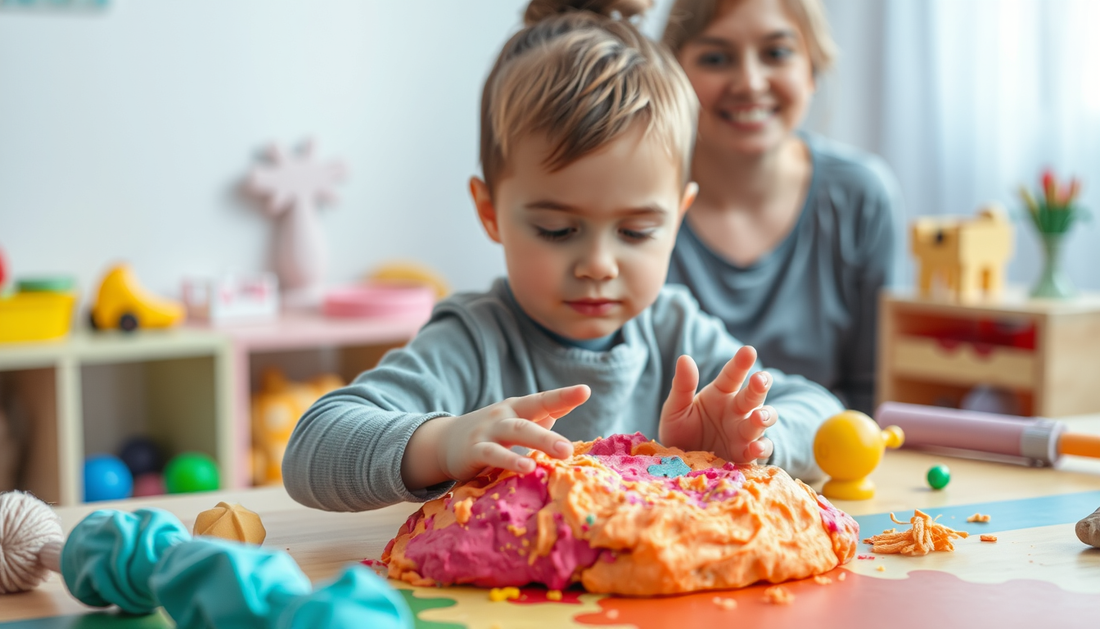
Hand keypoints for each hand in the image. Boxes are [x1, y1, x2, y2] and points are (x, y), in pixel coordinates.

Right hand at [401, 385, 589, 489]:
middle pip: (530, 419)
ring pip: (516, 433)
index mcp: (518, 408)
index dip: (564, 395)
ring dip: (539, 442)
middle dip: (551, 433)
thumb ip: (543, 413)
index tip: (585, 391)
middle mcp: (505, 415)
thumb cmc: (492, 433)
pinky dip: (510, 460)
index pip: (543, 400)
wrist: (445, 442)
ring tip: (560, 453)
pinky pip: (493, 454)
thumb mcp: (517, 421)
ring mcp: (488, 432)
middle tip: (570, 448)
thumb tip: (571, 402)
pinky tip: (527, 467)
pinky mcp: (474, 451)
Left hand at [658, 346, 775, 464]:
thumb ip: (682, 386)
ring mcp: (744, 432)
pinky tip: (756, 448)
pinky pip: (759, 449)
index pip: (733, 375)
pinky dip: (761, 448)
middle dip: (760, 385)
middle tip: (760, 379)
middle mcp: (737, 410)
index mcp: (720, 394)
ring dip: (765, 416)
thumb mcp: (675, 409)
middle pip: (754, 394)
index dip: (741, 363)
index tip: (748, 350)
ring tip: (759, 416)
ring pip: (763, 420)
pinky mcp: (746, 454)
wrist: (679, 465)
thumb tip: (684, 358)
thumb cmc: (681, 430)